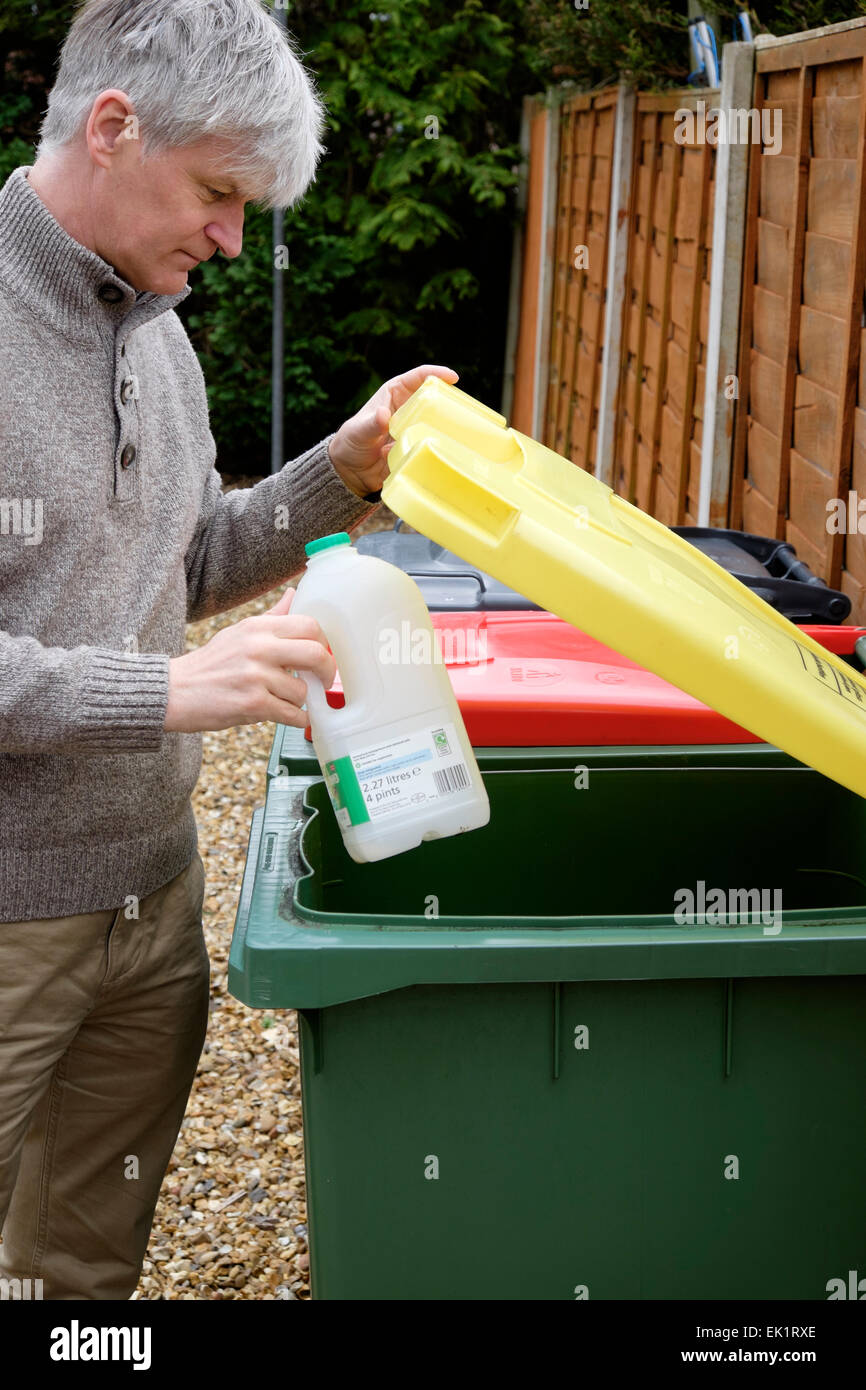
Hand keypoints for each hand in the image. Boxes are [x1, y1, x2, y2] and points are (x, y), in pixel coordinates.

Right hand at [164, 587, 334, 731]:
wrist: (174, 692)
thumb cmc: (210, 664)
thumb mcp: (239, 632)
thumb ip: (272, 617)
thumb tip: (294, 593)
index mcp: (258, 627)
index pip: (310, 625)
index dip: (324, 643)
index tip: (323, 655)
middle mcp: (259, 648)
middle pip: (316, 654)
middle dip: (327, 672)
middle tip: (323, 681)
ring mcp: (256, 677)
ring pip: (303, 691)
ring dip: (299, 701)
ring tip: (281, 699)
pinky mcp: (253, 705)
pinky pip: (293, 715)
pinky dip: (295, 719)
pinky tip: (285, 714)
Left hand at [328, 363, 458, 497]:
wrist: (349, 471)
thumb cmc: (350, 443)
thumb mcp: (358, 432)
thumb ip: (371, 424)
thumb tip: (384, 415)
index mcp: (394, 394)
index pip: (418, 377)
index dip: (436, 374)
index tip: (453, 378)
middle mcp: (406, 408)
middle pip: (433, 398)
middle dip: (448, 401)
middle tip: (463, 410)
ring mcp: (413, 428)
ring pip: (435, 422)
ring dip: (445, 426)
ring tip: (459, 432)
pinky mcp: (415, 447)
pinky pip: (431, 444)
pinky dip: (439, 446)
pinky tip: (447, 451)